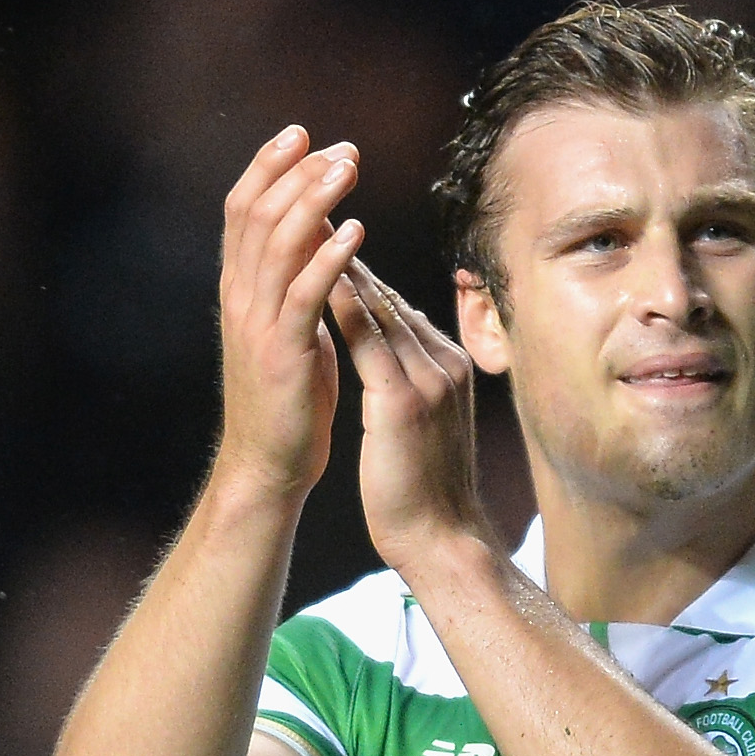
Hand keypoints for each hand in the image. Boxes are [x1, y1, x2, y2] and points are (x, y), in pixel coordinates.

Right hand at [214, 126, 365, 499]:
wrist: (269, 465)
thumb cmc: (288, 399)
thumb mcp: (287, 328)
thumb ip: (293, 282)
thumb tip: (314, 233)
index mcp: (239, 289)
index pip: (242, 210)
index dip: (268, 167)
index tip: (302, 134)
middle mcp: (240, 298)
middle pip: (257, 214)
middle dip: (297, 173)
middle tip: (340, 147)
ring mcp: (257, 325)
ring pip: (278, 245)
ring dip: (314, 200)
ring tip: (348, 169)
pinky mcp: (283, 354)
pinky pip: (304, 295)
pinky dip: (329, 258)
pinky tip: (356, 232)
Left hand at [329, 260, 492, 574]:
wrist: (443, 541)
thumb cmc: (425, 494)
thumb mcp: (424, 428)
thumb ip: (412, 391)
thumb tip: (392, 371)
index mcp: (447, 368)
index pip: (397, 310)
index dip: (360, 275)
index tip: (325, 243)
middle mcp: (443, 364)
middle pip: (389, 296)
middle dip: (348, 255)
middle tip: (311, 214)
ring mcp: (429, 379)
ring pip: (380, 307)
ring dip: (341, 265)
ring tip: (307, 229)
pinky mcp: (407, 401)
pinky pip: (369, 341)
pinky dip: (343, 306)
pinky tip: (315, 280)